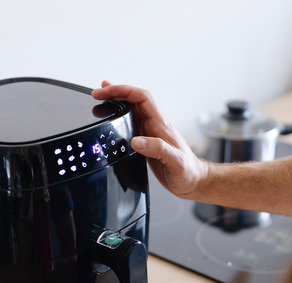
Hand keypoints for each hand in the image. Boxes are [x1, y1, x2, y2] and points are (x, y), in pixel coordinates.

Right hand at [92, 81, 208, 198]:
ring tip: (102, 97)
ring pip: (132, 110)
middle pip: (135, 100)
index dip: (124, 90)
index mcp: (161, 126)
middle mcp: (155, 126)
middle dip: (116, 92)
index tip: (108, 91)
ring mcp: (151, 133)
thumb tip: (136, 141)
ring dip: (117, 102)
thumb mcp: (175, 162)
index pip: (142, 98)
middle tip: (98, 92)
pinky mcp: (148, 143)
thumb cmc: (188, 172)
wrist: (194, 182)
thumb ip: (157, 149)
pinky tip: (113, 120)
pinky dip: (120, 117)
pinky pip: (132, 124)